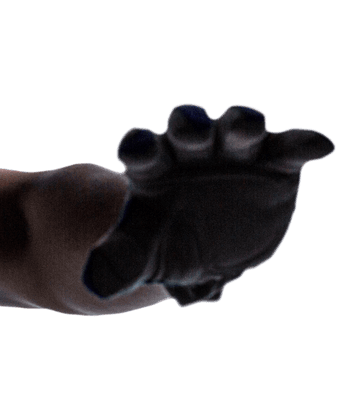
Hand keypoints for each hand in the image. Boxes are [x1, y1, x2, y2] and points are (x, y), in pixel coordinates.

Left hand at [83, 104, 333, 306]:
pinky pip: (289, 146)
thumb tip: (94, 283)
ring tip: (246, 127)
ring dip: (240, 123)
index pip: (140, 147)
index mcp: (152, 165)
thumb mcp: (141, 255)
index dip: (139, 146)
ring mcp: (233, 153)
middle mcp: (190, 150)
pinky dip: (303, 142)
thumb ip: (119, 262)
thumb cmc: (162, 244)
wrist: (205, 250)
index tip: (137, 150)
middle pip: (186, 127)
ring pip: (236, 128)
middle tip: (190, 131)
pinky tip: (319, 146)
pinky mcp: (274, 163)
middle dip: (188, 125)